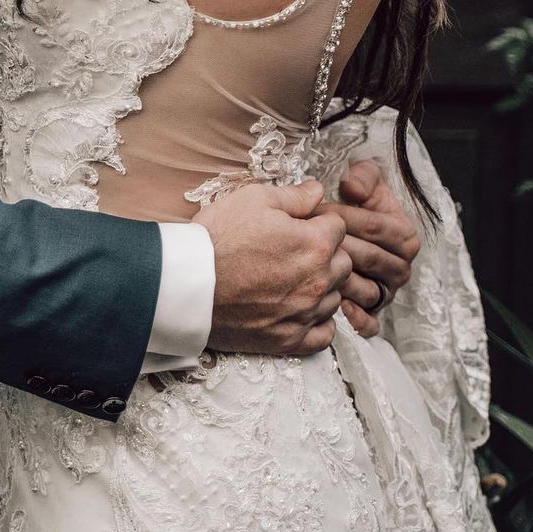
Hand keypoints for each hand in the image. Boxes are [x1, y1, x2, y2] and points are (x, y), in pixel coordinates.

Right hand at [193, 180, 350, 356]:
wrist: (188, 284)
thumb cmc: (218, 237)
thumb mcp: (253, 199)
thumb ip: (294, 196)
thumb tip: (318, 190)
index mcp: (315, 243)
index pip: (340, 227)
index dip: (319, 222)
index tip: (300, 225)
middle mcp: (319, 281)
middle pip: (344, 263)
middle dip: (326, 253)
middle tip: (295, 250)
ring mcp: (306, 313)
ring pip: (335, 297)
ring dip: (322, 286)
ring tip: (291, 278)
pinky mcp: (291, 340)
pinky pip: (325, 333)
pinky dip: (317, 321)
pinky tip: (298, 308)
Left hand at [323, 159, 420, 338]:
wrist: (346, 229)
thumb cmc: (356, 202)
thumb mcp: (364, 179)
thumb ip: (363, 175)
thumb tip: (352, 186)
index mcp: (405, 236)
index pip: (377, 227)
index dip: (347, 217)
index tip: (319, 210)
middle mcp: (400, 267)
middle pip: (370, 257)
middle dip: (337, 244)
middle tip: (306, 237)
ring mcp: (386, 292)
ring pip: (368, 289)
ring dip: (341, 279)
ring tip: (314, 267)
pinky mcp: (373, 313)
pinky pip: (371, 323)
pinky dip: (357, 318)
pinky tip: (338, 305)